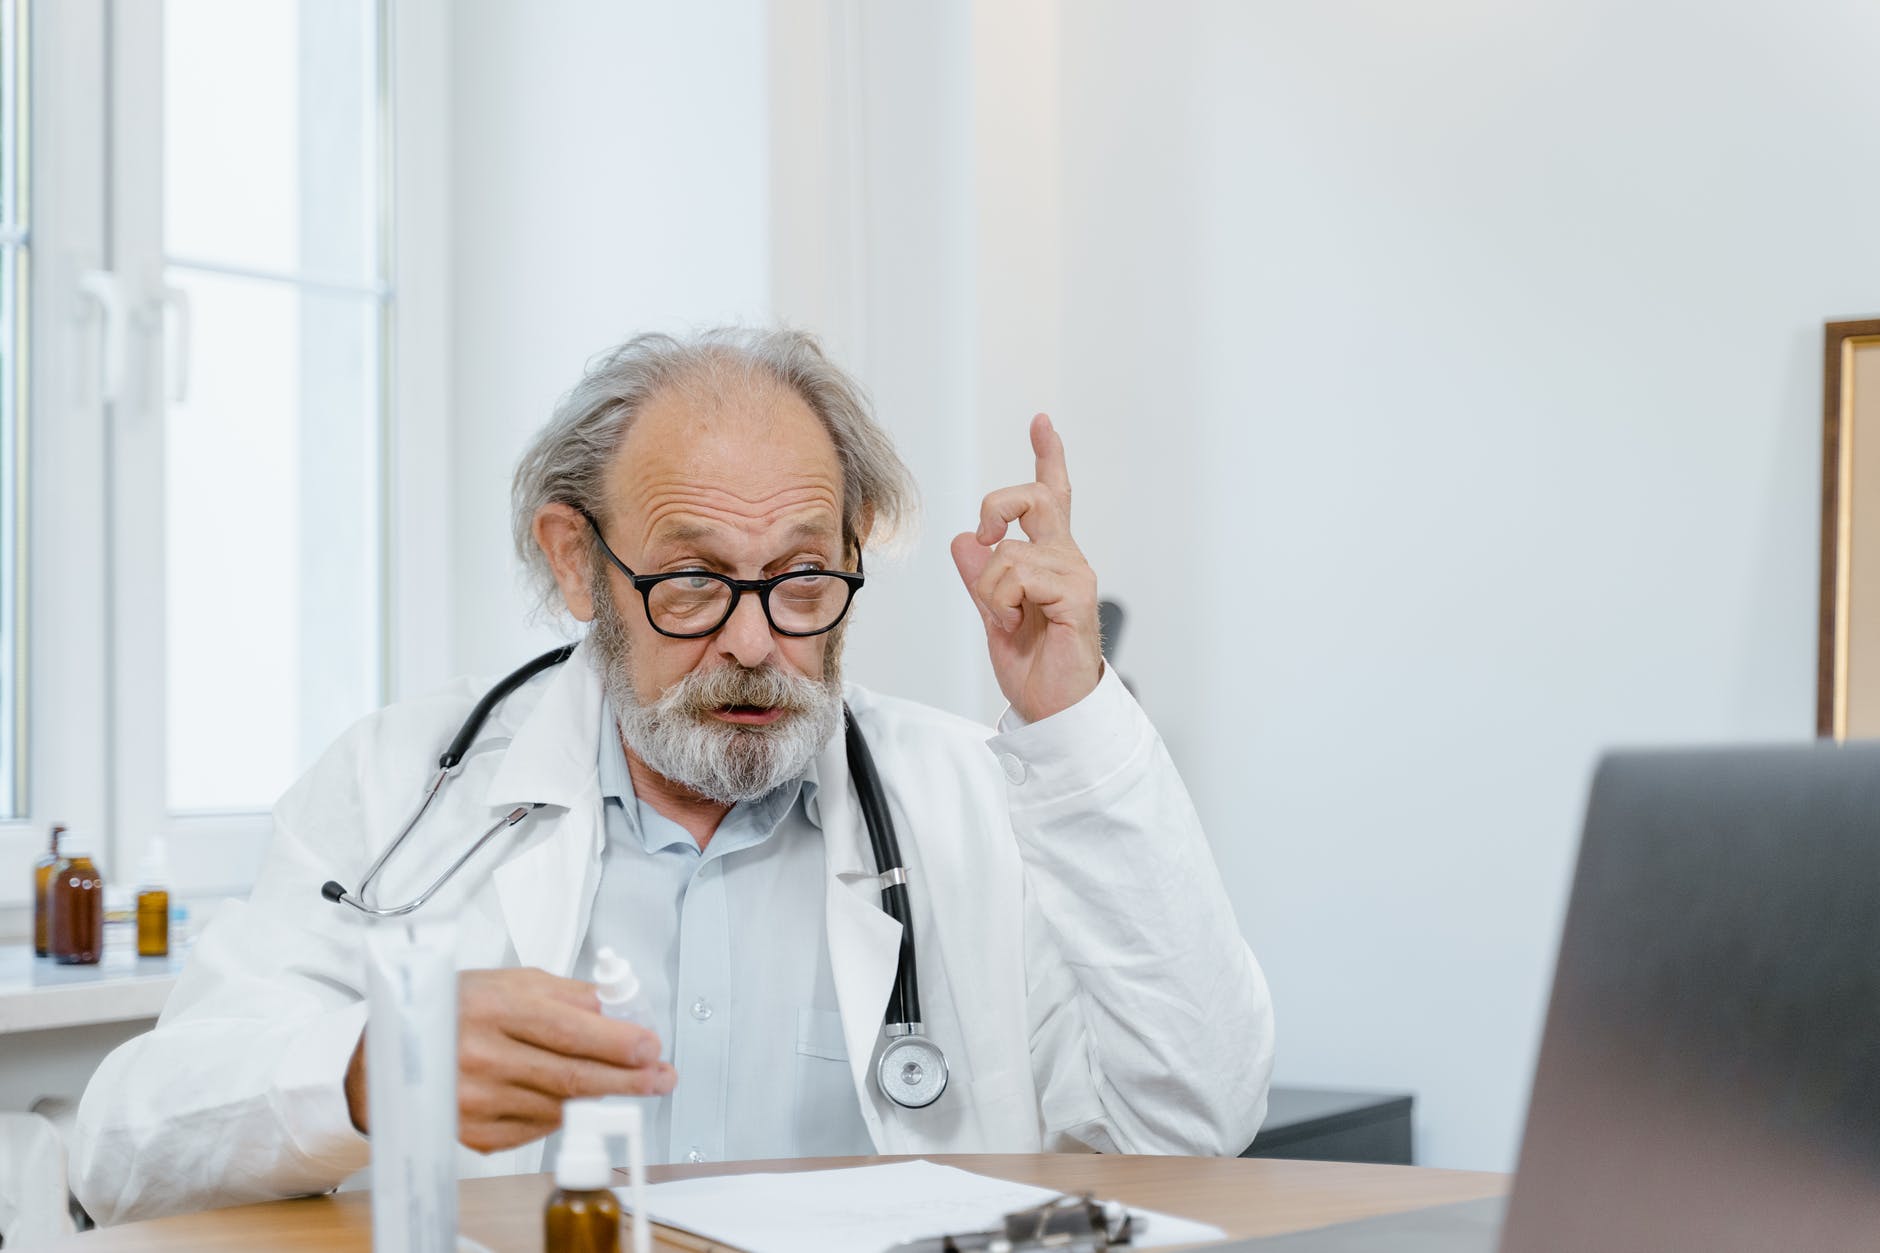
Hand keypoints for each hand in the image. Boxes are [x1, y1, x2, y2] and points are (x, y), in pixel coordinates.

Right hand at [344, 967, 676, 1152]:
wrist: (389, 1053)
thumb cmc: (454, 1010)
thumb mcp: (507, 981)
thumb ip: (565, 995)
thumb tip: (616, 1009)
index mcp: (493, 1009)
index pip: (570, 1030)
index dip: (617, 1042)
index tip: (651, 1047)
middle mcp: (481, 1056)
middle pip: (571, 1075)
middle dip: (628, 1078)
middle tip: (660, 1076)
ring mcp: (475, 1100)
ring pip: (559, 1104)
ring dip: (598, 1096)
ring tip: (623, 1083)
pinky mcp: (472, 1132)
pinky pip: (535, 1128)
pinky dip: (559, 1112)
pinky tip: (567, 1097)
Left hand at [950, 414, 1104, 722]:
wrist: (1054, 709)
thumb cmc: (1035, 666)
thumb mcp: (994, 613)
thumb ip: (980, 576)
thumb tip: (964, 539)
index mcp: (1049, 559)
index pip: (1051, 498)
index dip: (1047, 457)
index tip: (1041, 422)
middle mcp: (1066, 559)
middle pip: (1032, 499)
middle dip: (996, 505)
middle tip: (985, 533)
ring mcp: (1074, 574)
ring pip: (1008, 551)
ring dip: (991, 590)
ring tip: (1007, 620)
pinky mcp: (1075, 595)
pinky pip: (1018, 574)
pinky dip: (1002, 602)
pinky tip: (1016, 625)